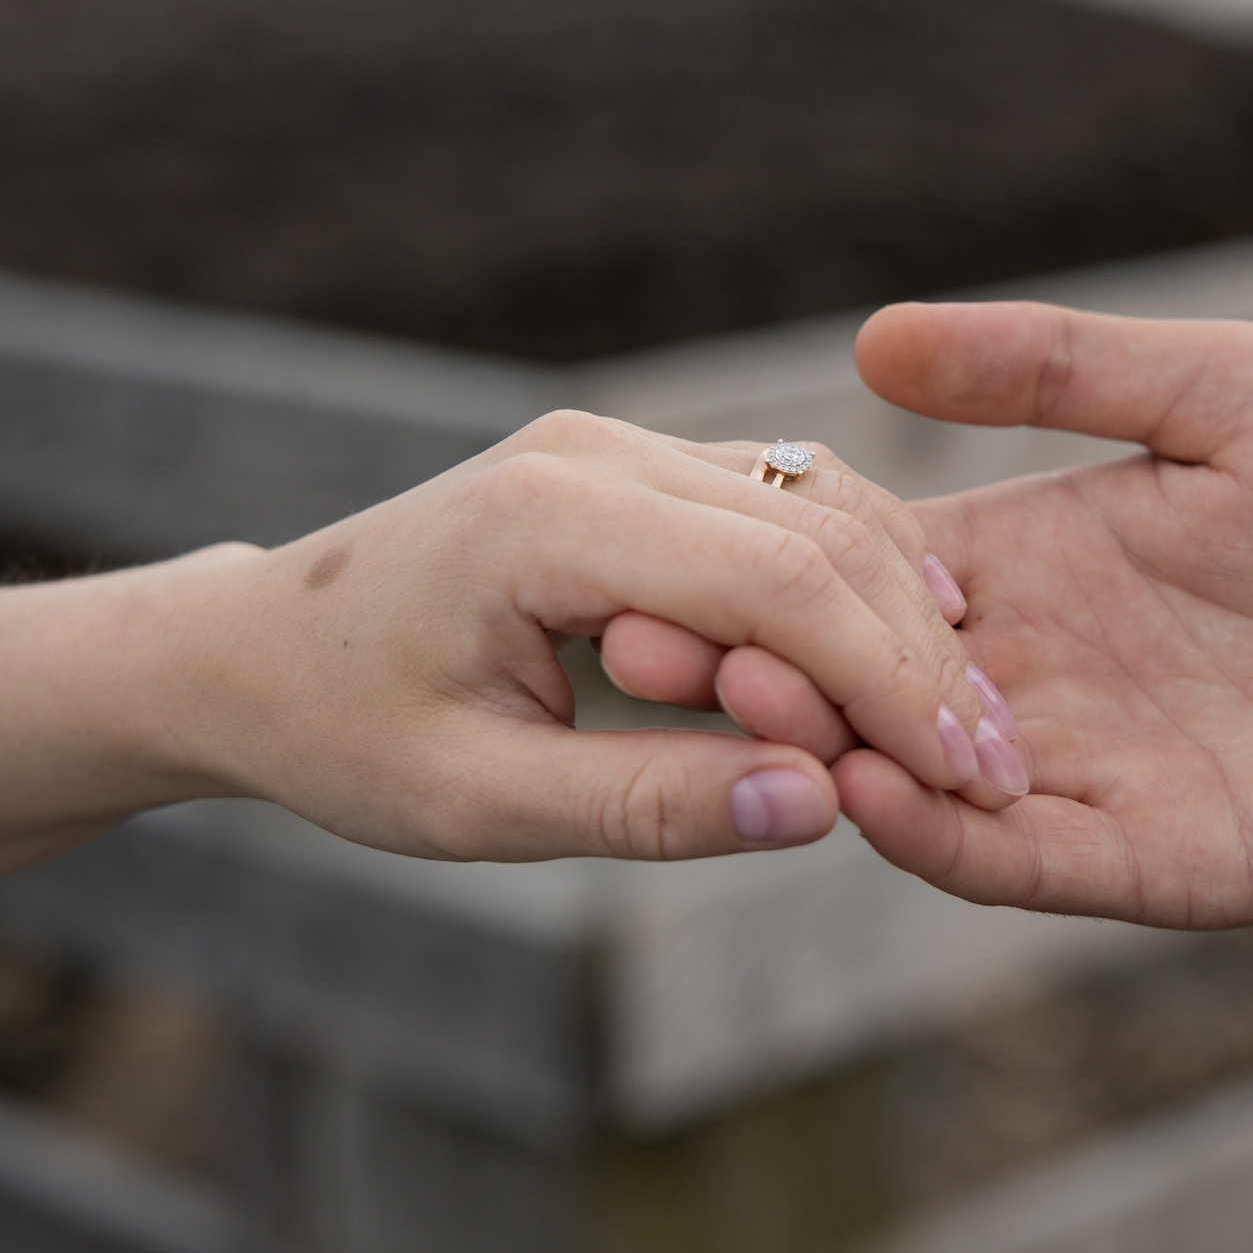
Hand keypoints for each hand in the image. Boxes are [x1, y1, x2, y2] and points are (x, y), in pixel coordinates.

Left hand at [171, 411, 1016, 862]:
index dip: (892, 684)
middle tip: (998, 770)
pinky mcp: (634, 468)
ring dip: (903, 613)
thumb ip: (648, 806)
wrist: (253, 652)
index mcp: (551, 518)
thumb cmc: (345, 736)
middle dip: (922, 654)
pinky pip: (780, 508)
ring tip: (965, 731)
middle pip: (821, 531)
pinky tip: (905, 662)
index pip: (778, 583)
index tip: (972, 781)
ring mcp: (618, 444)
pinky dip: (854, 582)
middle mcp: (596, 450)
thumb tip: (820, 808)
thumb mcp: (479, 806)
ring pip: (819, 504)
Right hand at [638, 305, 1252, 995]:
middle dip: (754, 664)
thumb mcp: (1225, 388)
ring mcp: (1081, 771)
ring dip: (822, 750)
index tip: (667, 539)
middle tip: (653, 636)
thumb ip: (1059, 365)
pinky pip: (1011, 860)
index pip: (863, 566)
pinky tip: (872, 794)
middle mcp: (1035, 670)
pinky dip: (935, 839)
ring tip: (739, 705)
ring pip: (910, 775)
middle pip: (858, 677)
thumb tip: (872, 340)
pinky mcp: (1144, 862)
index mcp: (1037, 556)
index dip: (769, 559)